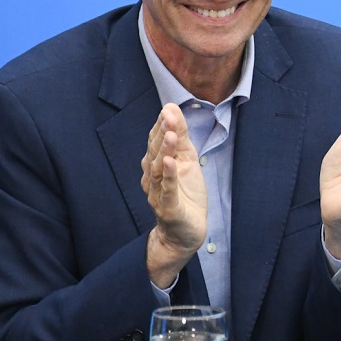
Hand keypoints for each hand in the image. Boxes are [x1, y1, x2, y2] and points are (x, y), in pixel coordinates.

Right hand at [141, 104, 206, 287]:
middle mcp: (153, 179)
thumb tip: (171, 108)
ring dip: (164, 151)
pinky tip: (171, 162)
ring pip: (159, 171)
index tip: (168, 108)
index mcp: (157, 166)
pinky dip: (169, 176)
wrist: (186, 232)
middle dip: (162, 134)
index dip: (161, 126)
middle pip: (155, 153)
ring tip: (170, 135)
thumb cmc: (185, 194)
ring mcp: (158, 194)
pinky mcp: (168, 209)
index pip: (156, 142)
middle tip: (168, 116)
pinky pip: (167, 191)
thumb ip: (181, 137)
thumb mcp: (187, 160)